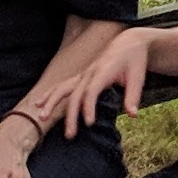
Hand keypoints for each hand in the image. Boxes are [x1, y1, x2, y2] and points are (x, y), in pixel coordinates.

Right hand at [41, 30, 157, 132]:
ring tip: (41, 117)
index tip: (89, 123)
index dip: (88, 106)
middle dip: (70, 114)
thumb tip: (133, 116)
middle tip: (70, 135)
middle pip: (74, 94)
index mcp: (103, 72)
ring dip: (51, 102)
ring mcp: (83, 74)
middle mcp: (89, 73)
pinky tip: (38, 104)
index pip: (91, 91)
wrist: (128, 42)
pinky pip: (62, 85)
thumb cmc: (134, 60)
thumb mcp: (138, 77)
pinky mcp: (80, 77)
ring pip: (62, 88)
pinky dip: (49, 94)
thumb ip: (133, 97)